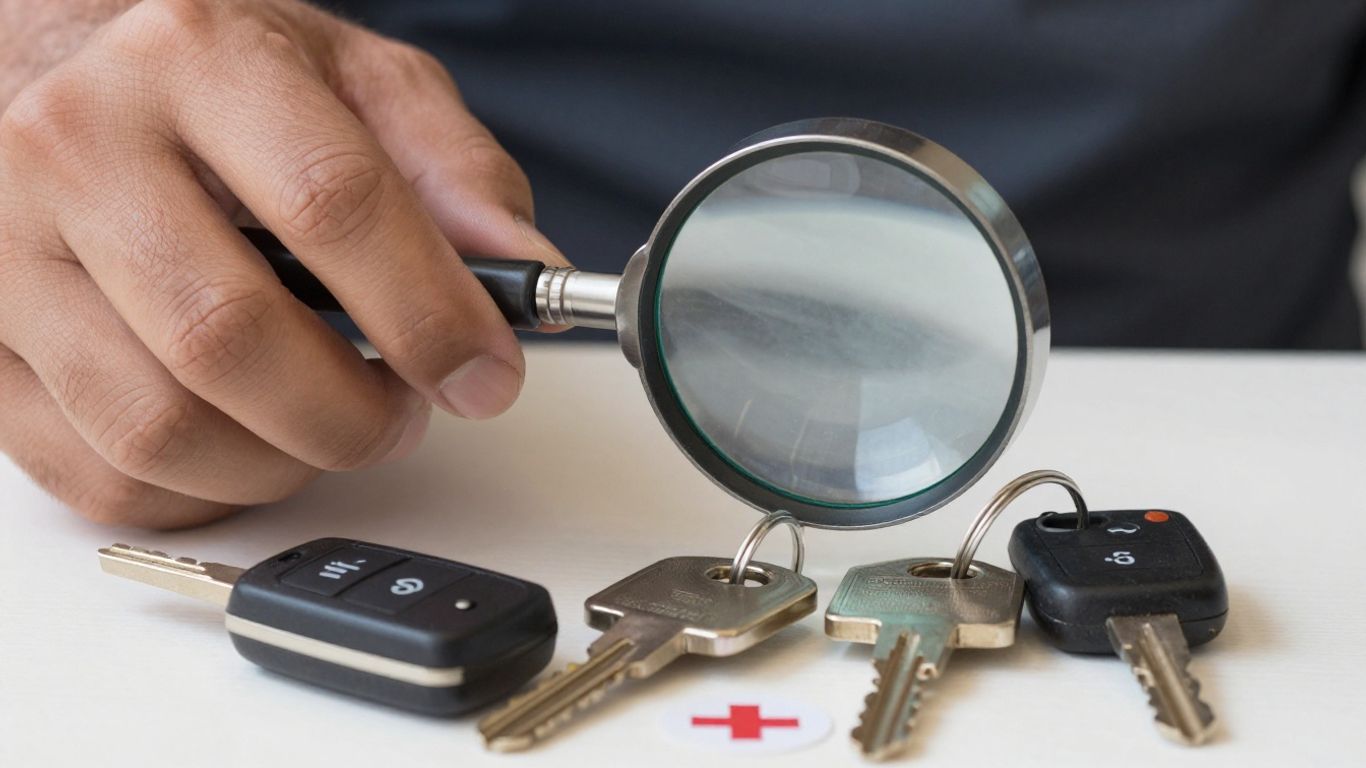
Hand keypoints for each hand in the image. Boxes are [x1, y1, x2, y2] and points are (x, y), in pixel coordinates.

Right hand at [0, 0, 567, 526]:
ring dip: (279, 463)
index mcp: (195, 61)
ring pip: (158, 429)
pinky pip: (100, 475)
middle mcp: (78, 146)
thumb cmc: (214, 76)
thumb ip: (455, 172)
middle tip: (402, 412)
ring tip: (323, 421)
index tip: (485, 374)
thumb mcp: (358, 81)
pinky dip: (201, 491)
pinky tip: (243, 438)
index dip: (430, 314)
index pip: (330, 205)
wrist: (57, 61)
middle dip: (353, 415)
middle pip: (231, 339)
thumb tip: (523, 275)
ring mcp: (5, 250)